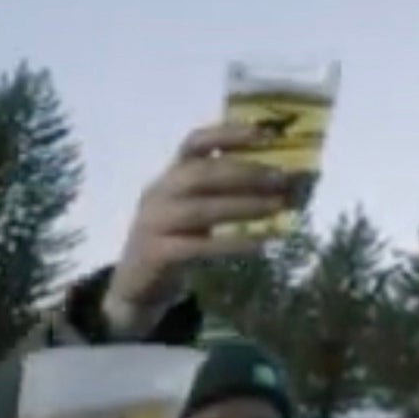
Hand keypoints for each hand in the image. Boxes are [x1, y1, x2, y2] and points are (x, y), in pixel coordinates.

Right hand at [104, 122, 298, 331]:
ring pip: (201, 209)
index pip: (195, 143)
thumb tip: (281, 180)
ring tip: (277, 207)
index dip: (228, 134)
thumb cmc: (177, 237)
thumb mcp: (194, 206)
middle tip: (281, 178)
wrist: (137, 284)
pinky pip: (196, 246)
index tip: (264, 132)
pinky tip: (259, 244)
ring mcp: (153, 222)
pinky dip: (230, 244)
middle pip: (201, 173)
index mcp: (170, 174)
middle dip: (245, 173)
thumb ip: (225, 190)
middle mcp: (159, 192)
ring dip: (243, 206)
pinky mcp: (155, 253)